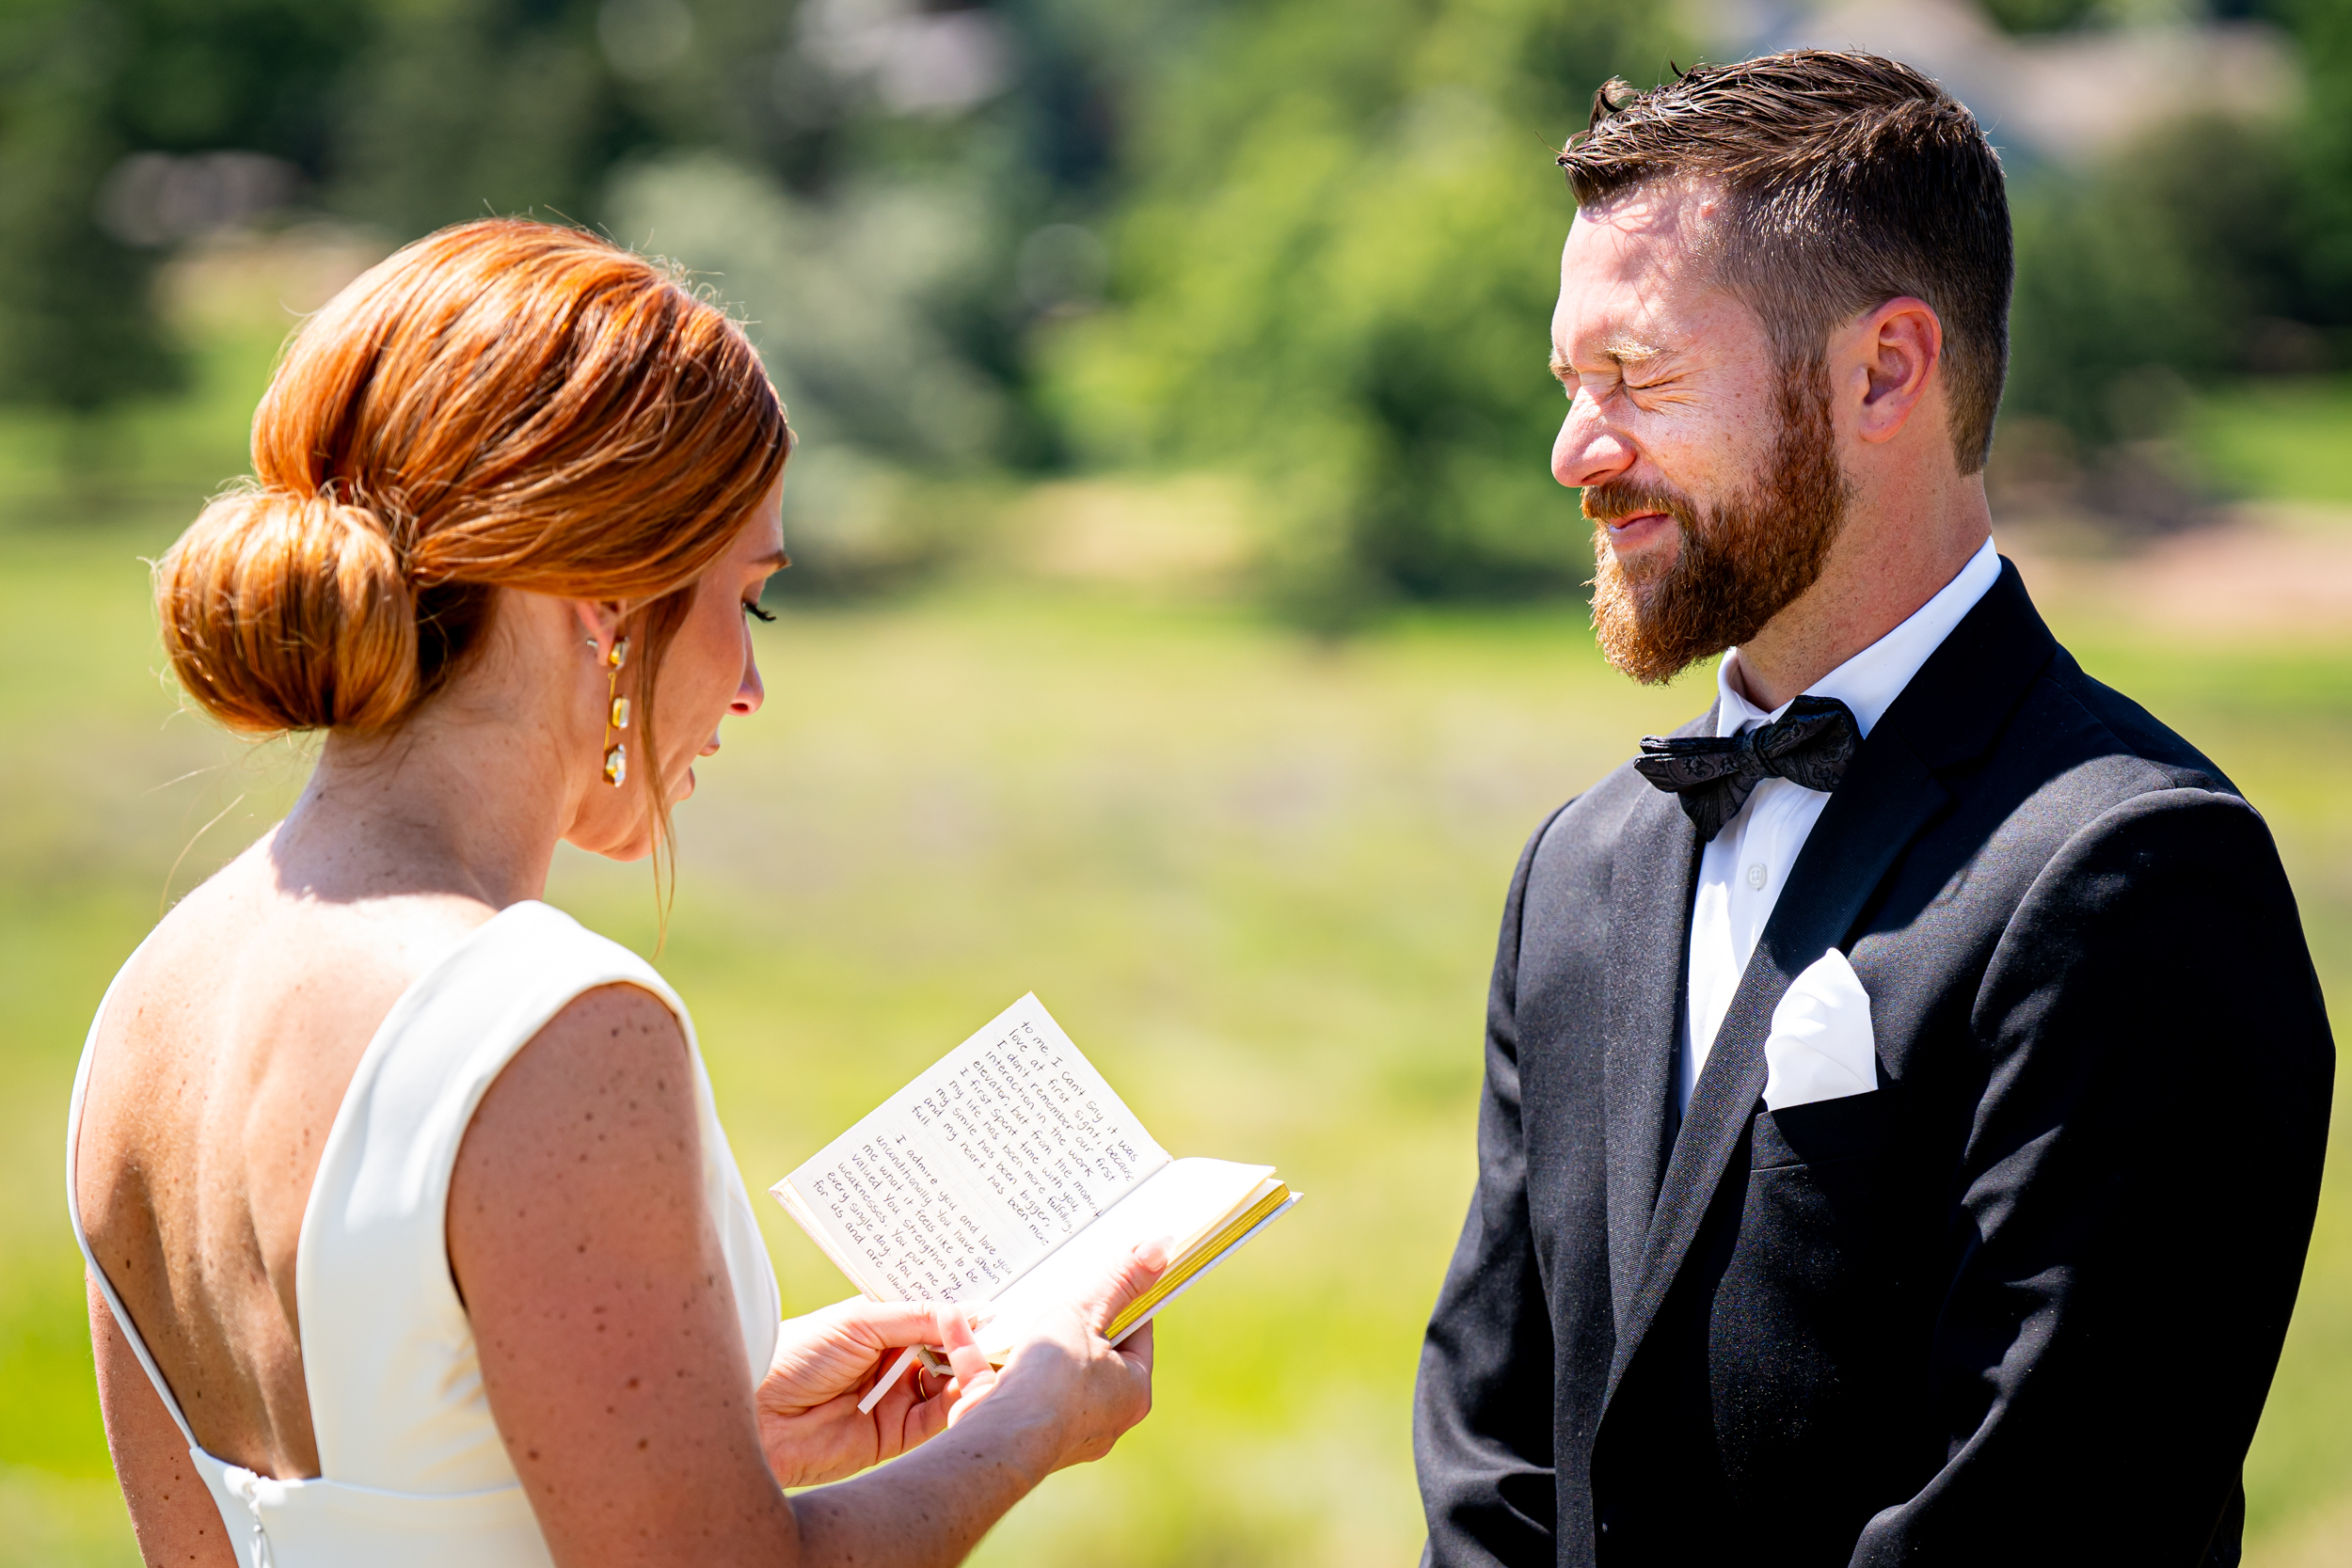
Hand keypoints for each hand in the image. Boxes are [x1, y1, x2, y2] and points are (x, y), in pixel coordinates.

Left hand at [755, 1297, 983, 1486]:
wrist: (758, 1417)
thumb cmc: (797, 1356)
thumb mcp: (860, 1322)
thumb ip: (918, 1317)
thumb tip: (973, 1310)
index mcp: (878, 1327)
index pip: (932, 1318)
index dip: (961, 1313)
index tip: (995, 1304)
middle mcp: (890, 1363)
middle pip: (946, 1352)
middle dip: (971, 1342)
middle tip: (1002, 1330)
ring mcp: (894, 1399)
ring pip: (949, 1385)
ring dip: (969, 1372)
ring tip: (985, 1357)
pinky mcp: (895, 1436)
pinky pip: (938, 1419)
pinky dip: (959, 1404)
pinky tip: (969, 1386)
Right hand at [943, 1239, 1166, 1475]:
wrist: (1003, 1441)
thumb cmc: (1056, 1381)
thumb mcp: (1088, 1313)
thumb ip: (1119, 1280)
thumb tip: (1162, 1245)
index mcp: (1131, 1392)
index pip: (1136, 1334)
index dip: (1123, 1299)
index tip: (1108, 1271)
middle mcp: (1100, 1418)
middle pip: (1088, 1353)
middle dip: (1069, 1319)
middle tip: (1057, 1282)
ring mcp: (1053, 1429)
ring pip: (1040, 1372)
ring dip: (1020, 1338)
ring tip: (1008, 1301)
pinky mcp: (1009, 1429)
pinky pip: (993, 1382)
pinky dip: (975, 1352)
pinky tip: (955, 1319)